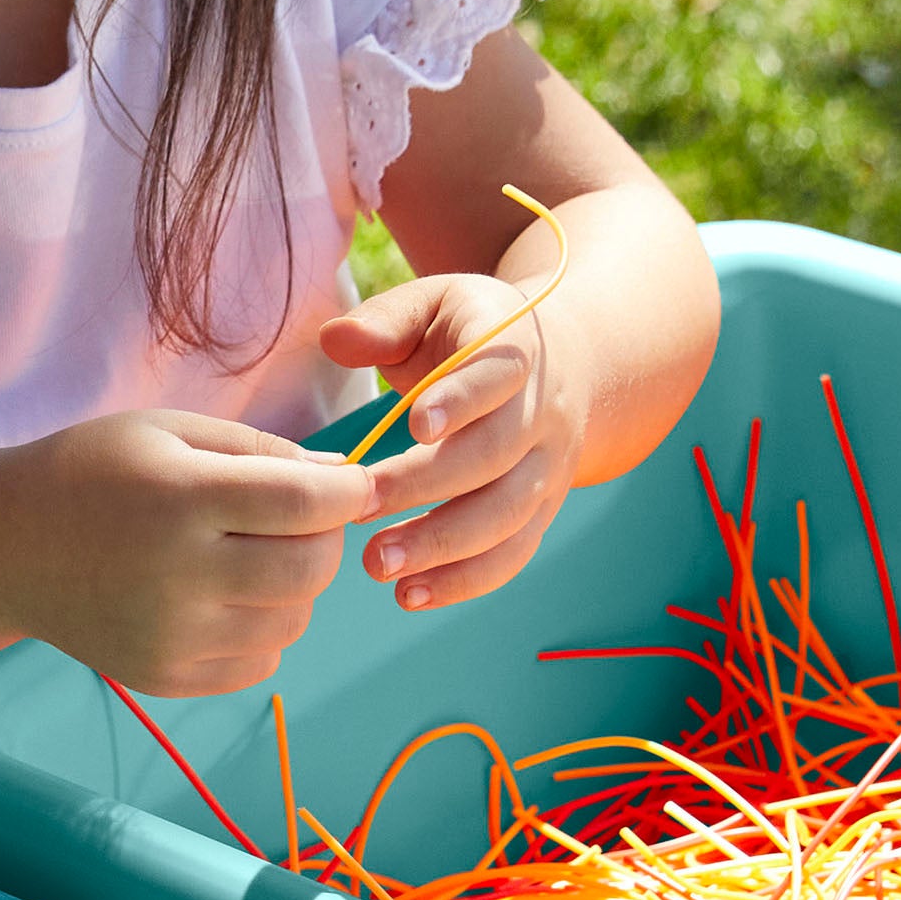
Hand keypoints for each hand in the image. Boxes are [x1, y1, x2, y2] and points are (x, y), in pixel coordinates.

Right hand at [1, 411, 373, 697]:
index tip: (351, 485)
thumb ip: (259, 449)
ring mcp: (170, 636)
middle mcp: (177, 575)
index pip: (305, 506)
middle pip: (311, 570)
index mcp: (179, 499)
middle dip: (325, 539)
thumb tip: (341, 481)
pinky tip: (225, 599)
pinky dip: (263, 631)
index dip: (348, 493)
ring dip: (295, 588)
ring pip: (293, 621)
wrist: (3, 549)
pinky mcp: (164, 677)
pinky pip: (260, 663)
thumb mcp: (167, 431)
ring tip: (253, 557)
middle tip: (301, 520)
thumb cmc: (89, 474)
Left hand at [321, 267, 589, 614]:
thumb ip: (385, 320)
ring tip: (378, 566)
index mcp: (517, 352)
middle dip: (427, 487)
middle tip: (360, 509)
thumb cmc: (474, 335)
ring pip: (508, 515)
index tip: (413, 424)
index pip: (497, 376)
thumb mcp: (436, 304)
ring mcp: (548, 469)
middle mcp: (543, 414)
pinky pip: (513, 553)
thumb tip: (332, 339)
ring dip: (444, 546)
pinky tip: (411, 594)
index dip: (461, 399)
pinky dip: (465, 580)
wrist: (568, 364)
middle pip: (496, 456)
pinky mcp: (542, 511)